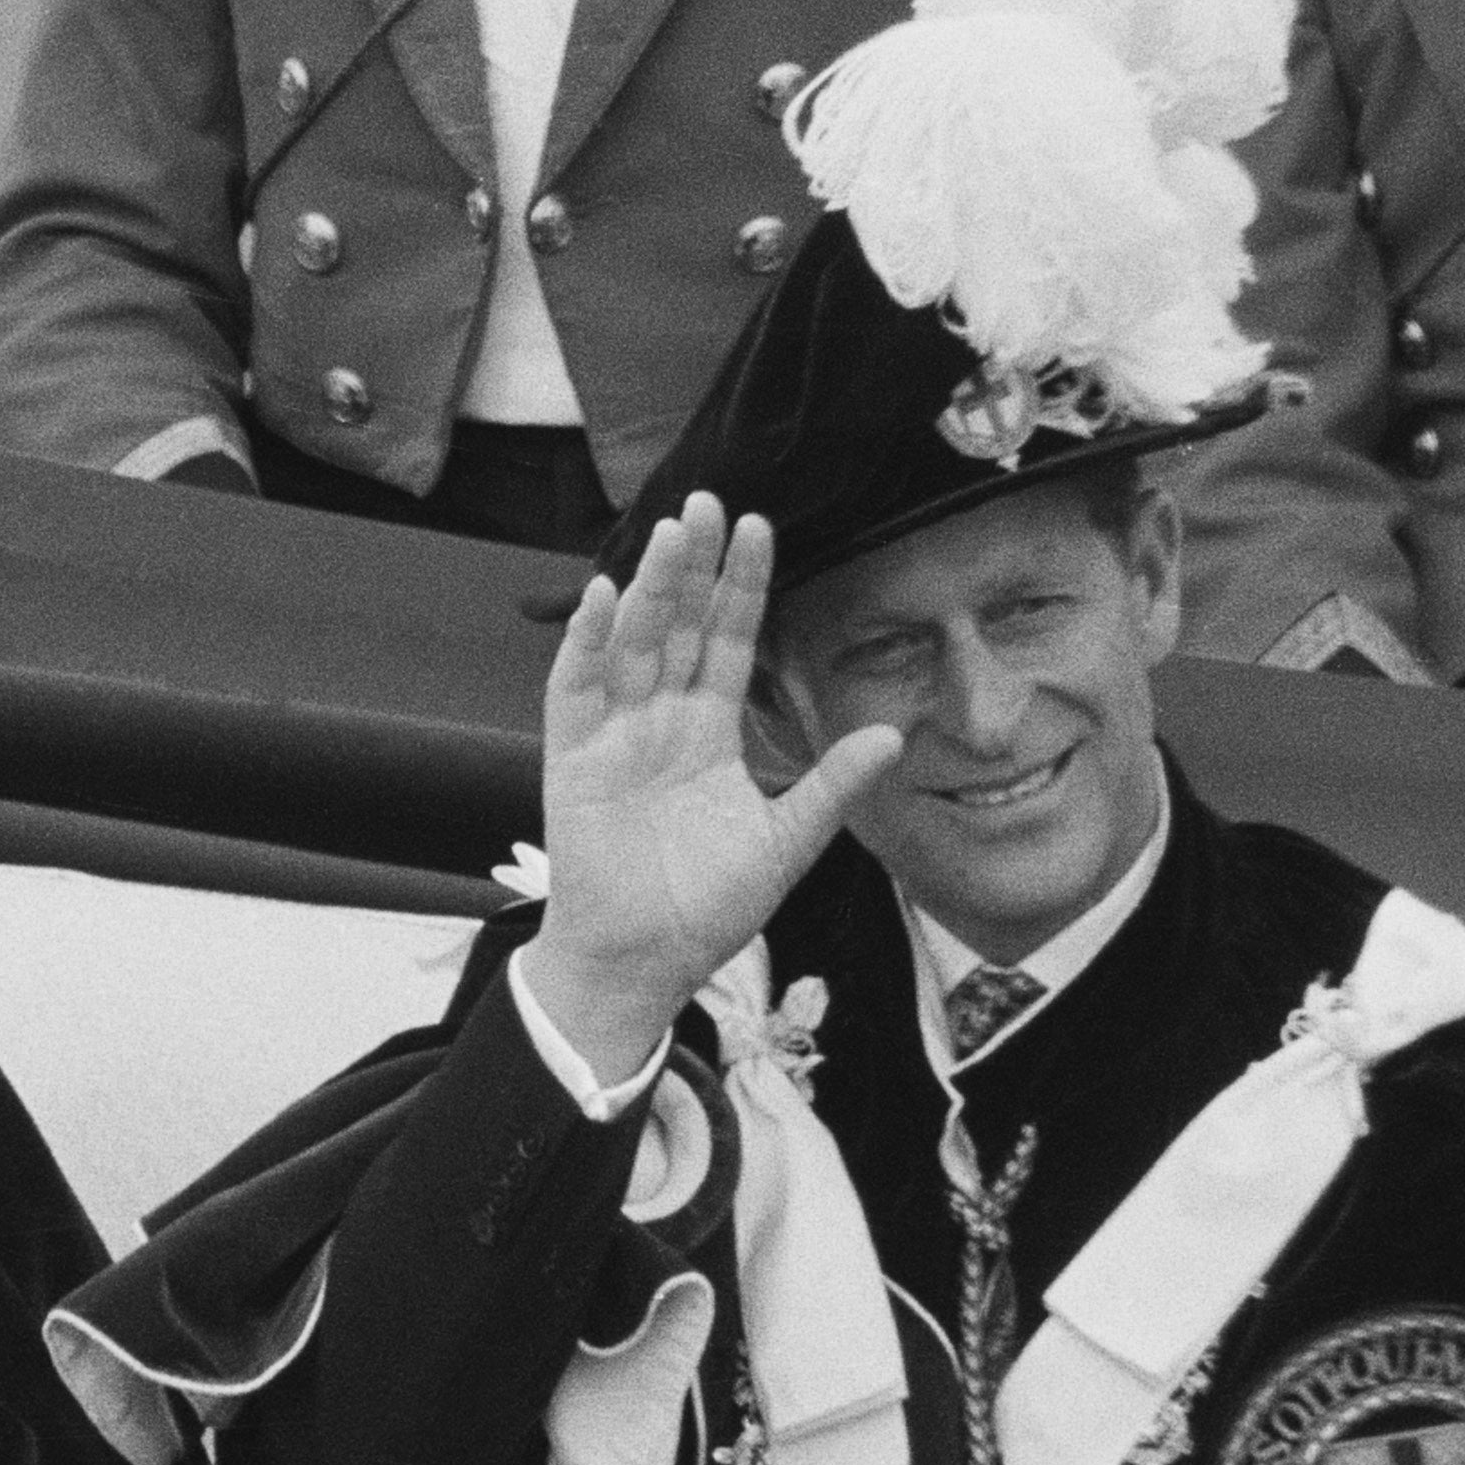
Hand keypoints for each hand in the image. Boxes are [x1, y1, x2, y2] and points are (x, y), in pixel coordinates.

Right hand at [533, 496, 903, 1076]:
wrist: (645, 963)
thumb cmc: (708, 908)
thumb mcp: (788, 841)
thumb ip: (831, 784)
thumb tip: (893, 736)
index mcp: (708, 732)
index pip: (728, 640)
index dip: (744, 586)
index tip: (762, 527)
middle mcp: (659, 721)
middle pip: (679, 626)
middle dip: (696, 566)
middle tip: (710, 502)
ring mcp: (613, 736)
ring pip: (633, 644)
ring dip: (650, 588)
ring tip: (670, 533)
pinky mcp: (572, 760)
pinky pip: (575, 689)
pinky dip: (588, 645)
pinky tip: (606, 598)